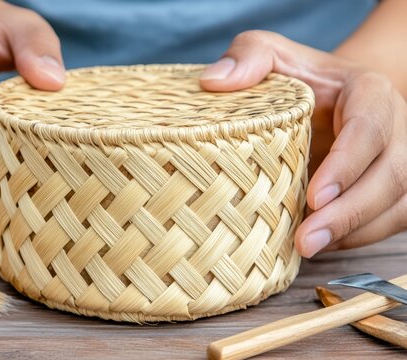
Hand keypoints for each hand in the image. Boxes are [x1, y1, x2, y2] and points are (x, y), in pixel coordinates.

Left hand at [200, 31, 406, 256]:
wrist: (329, 97)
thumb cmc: (298, 79)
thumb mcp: (272, 54)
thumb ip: (249, 56)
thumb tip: (212, 81)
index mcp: (369, 93)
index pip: (369, 128)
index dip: (347, 165)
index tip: (314, 196)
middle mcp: (395, 127)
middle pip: (392, 174)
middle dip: (351, 213)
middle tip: (307, 241)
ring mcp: (397, 160)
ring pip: (398, 204)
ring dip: (356, 232)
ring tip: (309, 250)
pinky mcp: (391, 189)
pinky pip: (389, 220)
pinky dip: (357, 238)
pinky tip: (320, 246)